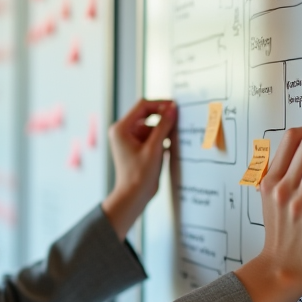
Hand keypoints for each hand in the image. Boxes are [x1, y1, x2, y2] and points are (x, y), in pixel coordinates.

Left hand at [102, 99, 177, 238]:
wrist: (133, 197)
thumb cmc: (138, 176)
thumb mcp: (154, 148)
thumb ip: (163, 126)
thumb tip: (172, 109)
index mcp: (122, 128)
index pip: (143, 106)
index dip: (160, 104)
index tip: (175, 107)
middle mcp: (124, 131)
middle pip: (148, 115)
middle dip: (163, 118)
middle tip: (179, 120)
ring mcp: (131, 139)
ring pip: (152, 126)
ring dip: (164, 129)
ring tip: (175, 137)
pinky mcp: (139, 147)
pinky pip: (153, 136)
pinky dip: (162, 138)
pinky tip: (170, 145)